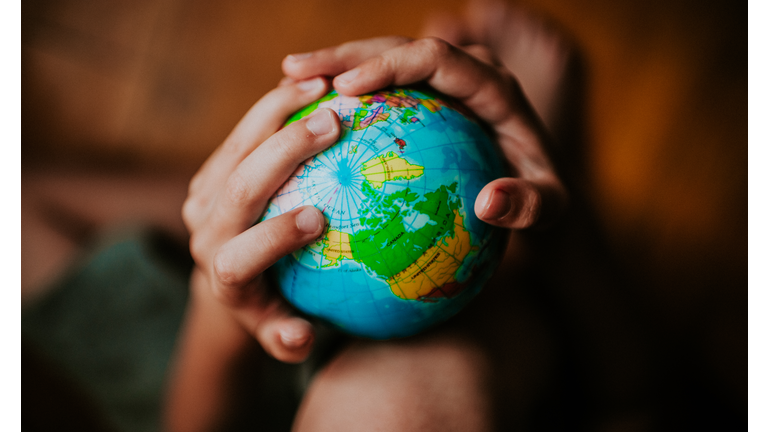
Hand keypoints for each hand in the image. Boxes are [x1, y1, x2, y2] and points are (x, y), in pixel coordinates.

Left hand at [181, 77, 340, 362]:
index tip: (318, 218)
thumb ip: (286, 339)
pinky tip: (309, 83)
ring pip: (236, 146)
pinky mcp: (211, 171)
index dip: (272, 238)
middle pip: (238, 187)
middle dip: (283, 151)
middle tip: (333, 122)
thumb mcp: (280, 333)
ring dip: (278, 111)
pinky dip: (274, 105)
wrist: (232, 277)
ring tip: (322, 84)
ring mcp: (203, 196)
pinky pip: (242, 131)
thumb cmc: (274, 307)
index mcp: (223, 275)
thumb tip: (300, 337)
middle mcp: (204, 233)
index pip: (239, 255)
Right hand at [282, 36, 565, 228]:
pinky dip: (344, 92)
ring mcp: (444, 79)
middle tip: (294, 70)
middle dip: (345, 54)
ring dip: (335, 64)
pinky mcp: (425, 95)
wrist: (535, 183)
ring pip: (383, 58)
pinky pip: (380, 87)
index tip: (344, 88)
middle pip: (399, 47)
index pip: (436, 59)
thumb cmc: (539, 199)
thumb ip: (529, 206)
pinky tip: (305, 109)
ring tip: (287, 77)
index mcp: (494, 85)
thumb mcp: (549, 210)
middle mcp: (467, 70)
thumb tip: (489, 203)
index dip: (389, 67)